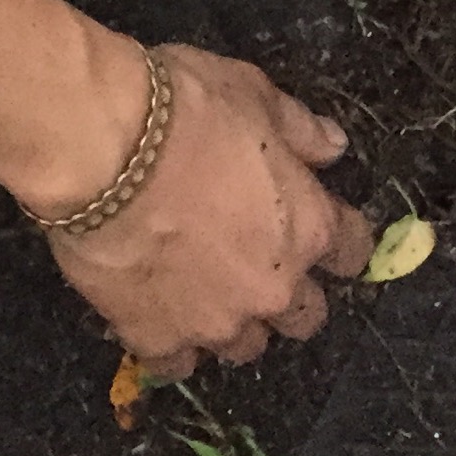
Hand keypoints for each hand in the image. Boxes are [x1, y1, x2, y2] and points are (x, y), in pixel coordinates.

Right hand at [45, 45, 372, 378]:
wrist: (103, 148)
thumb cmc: (187, 110)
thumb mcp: (253, 93)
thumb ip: (300, 129)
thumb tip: (334, 147)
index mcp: (308, 228)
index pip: (352, 252)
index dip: (340, 239)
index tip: (323, 225)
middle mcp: (273, 289)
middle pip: (304, 317)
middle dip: (290, 293)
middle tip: (257, 259)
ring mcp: (215, 322)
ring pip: (245, 346)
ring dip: (233, 320)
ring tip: (202, 288)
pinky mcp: (157, 338)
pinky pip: (175, 362)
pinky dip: (171, 342)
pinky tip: (156, 312)